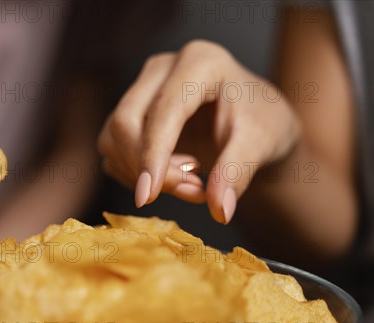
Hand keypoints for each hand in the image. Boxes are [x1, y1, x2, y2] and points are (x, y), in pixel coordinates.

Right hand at [98, 40, 300, 223]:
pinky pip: (113, 150)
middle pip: (125, 122)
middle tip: (195, 191)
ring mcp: (141, 89)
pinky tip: (171, 177)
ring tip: (192, 184)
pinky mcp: (130, 113)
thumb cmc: (260, 122)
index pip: (163, 111)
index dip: (152, 156)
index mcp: (200, 62)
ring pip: (113, 138)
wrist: (254, 120)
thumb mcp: (261, 143)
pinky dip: (134, 174)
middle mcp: (162, 68)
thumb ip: (237, 173)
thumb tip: (220, 210)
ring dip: (141, 174)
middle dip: (149, 169)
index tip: (148, 197)